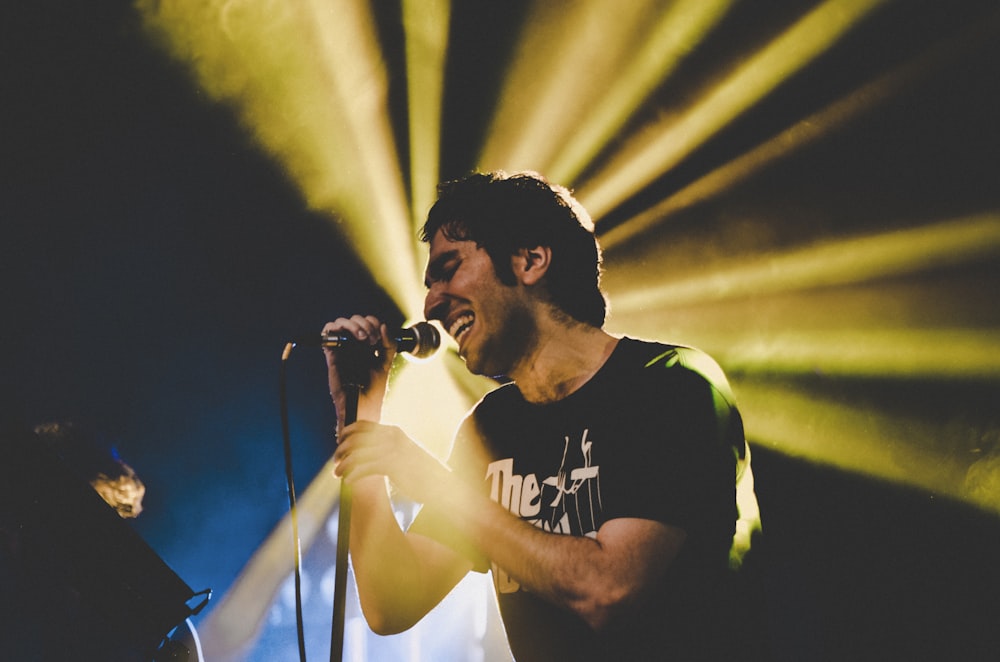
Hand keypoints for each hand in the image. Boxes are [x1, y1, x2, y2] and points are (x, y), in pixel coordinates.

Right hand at [322, 315, 396, 432]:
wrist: (363, 406)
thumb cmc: (374, 389)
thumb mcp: (386, 363)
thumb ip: (388, 345)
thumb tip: (384, 326)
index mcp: (367, 346)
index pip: (367, 323)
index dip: (373, 322)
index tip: (379, 335)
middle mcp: (354, 345)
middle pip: (355, 319)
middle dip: (366, 324)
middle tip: (372, 340)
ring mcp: (343, 348)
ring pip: (341, 323)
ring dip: (353, 325)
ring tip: (362, 338)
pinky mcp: (332, 354)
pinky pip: (327, 333)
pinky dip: (334, 328)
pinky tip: (348, 338)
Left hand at [333, 421, 451, 504]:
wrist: (439, 482)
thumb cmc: (421, 471)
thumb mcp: (403, 452)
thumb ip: (387, 447)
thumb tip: (364, 451)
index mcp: (393, 431)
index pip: (362, 425)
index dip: (347, 433)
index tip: (339, 443)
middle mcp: (391, 437)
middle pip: (355, 439)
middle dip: (341, 450)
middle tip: (336, 462)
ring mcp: (391, 450)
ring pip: (356, 455)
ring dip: (343, 465)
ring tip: (338, 475)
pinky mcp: (391, 465)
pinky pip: (363, 469)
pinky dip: (353, 475)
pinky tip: (349, 482)